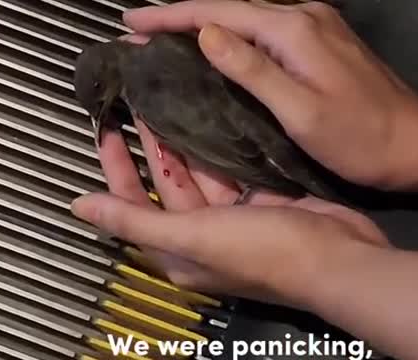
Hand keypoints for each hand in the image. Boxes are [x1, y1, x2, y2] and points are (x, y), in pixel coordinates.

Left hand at [71, 115, 389, 310]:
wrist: (339, 258)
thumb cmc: (264, 252)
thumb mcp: (194, 237)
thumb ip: (136, 221)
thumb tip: (79, 207)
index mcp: (179, 249)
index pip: (135, 205)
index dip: (117, 169)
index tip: (108, 130)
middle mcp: (204, 234)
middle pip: (169, 182)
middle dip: (156, 143)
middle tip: (144, 99)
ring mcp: (236, 215)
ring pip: (203, 169)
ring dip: (190, 138)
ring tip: (177, 97)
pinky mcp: (264, 198)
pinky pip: (234, 166)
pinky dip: (224, 144)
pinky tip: (217, 113)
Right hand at [121, 0, 417, 189]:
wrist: (416, 143)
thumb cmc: (361, 138)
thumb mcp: (301, 110)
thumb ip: (253, 69)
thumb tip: (207, 34)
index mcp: (294, 30)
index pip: (219, 13)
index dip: (172, 16)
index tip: (133, 22)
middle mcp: (305, 17)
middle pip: (231, 9)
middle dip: (183, 19)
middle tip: (142, 34)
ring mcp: (316, 27)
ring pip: (247, 19)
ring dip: (207, 26)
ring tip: (167, 41)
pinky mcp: (321, 43)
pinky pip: (265, 31)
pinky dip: (234, 37)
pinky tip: (216, 50)